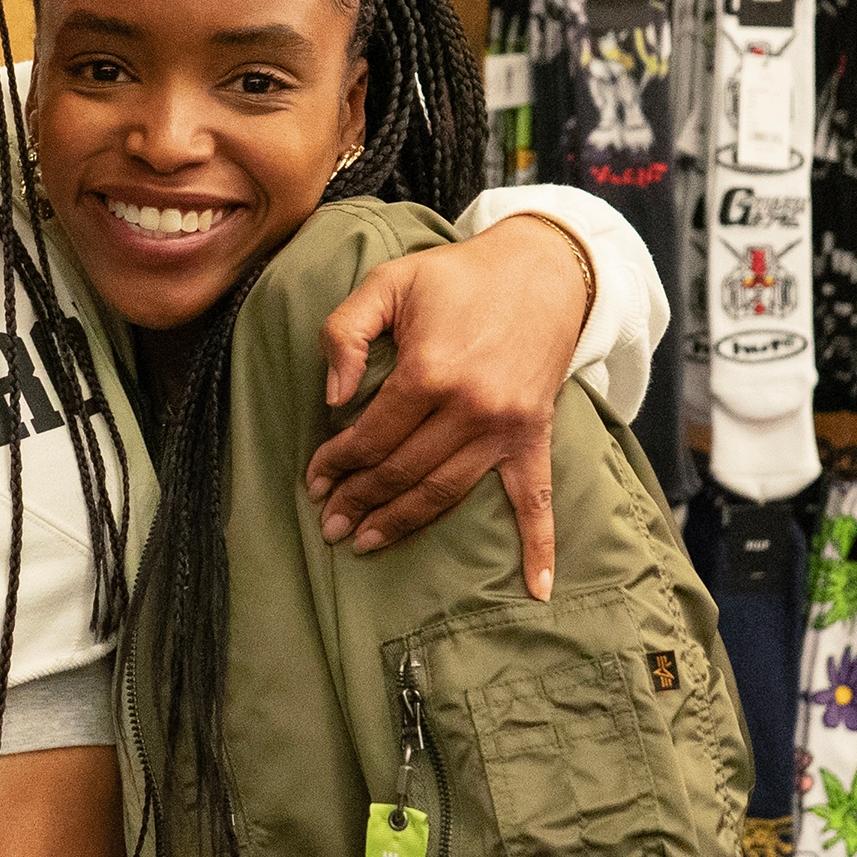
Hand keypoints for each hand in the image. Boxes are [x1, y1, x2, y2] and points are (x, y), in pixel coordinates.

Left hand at [302, 214, 589, 595]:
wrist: (542, 269)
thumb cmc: (457, 276)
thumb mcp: (388, 282)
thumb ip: (345, 331)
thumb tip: (334, 397)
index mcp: (430, 371)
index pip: (372, 435)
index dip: (337, 461)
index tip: (314, 480)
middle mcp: (471, 407)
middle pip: (402, 471)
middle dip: (359, 500)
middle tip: (329, 525)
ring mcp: (506, 427)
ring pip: (445, 491)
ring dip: (403, 522)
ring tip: (366, 543)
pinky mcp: (534, 434)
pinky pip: (537, 497)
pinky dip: (540, 545)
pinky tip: (537, 588)